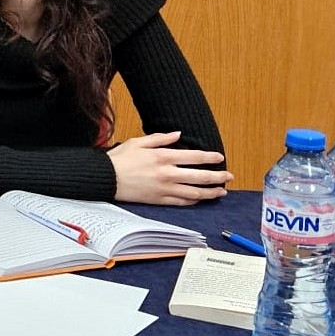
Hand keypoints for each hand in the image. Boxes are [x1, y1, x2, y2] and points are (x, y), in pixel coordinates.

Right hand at [108, 131, 232, 204]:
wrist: (106, 178)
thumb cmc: (119, 159)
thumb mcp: (138, 142)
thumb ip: (160, 138)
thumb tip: (177, 134)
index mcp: (163, 157)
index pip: (194, 157)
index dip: (210, 157)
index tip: (220, 158)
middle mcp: (167, 174)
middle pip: (200, 176)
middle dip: (218, 176)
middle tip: (228, 176)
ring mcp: (165, 188)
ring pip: (195, 192)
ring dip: (211, 192)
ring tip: (221, 191)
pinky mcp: (159, 199)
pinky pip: (182, 202)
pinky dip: (195, 200)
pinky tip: (201, 198)